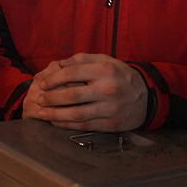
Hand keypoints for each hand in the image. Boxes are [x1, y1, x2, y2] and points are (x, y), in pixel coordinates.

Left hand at [22, 53, 146, 130]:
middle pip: (72, 96)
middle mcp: (108, 89)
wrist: (146, 96)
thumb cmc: (119, 76)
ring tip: (43, 112)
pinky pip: (84, 126)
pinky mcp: (112, 124)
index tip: (42, 83)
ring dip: (55, 114)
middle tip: (39, 99)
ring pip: (76, 114)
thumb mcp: (104, 60)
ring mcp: (110, 109)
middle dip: (51, 98)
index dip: (53, 79)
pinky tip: (56, 121)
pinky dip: (67, 125)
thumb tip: (56, 66)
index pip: (71, 73)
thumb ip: (80, 60)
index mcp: (105, 70)